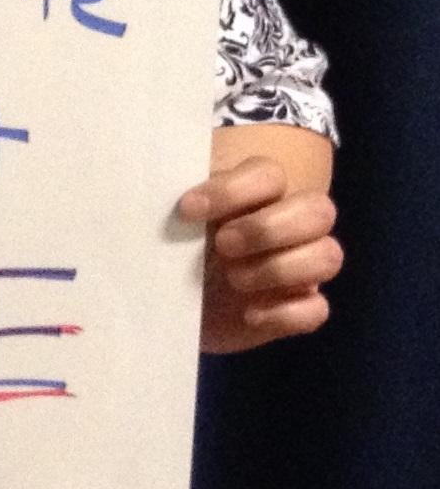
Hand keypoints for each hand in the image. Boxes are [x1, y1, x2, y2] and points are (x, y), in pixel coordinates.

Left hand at [178, 126, 339, 353]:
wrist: (160, 302)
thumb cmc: (166, 247)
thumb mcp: (165, 220)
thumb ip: (170, 198)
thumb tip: (163, 189)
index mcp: (255, 195)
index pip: (269, 174)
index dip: (234, 189)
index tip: (188, 209)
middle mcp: (286, 227)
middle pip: (319, 210)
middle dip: (268, 229)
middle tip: (222, 244)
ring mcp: (297, 270)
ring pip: (328, 256)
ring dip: (279, 268)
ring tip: (233, 278)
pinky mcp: (293, 310)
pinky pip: (317, 310)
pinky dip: (286, 313)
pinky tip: (249, 314)